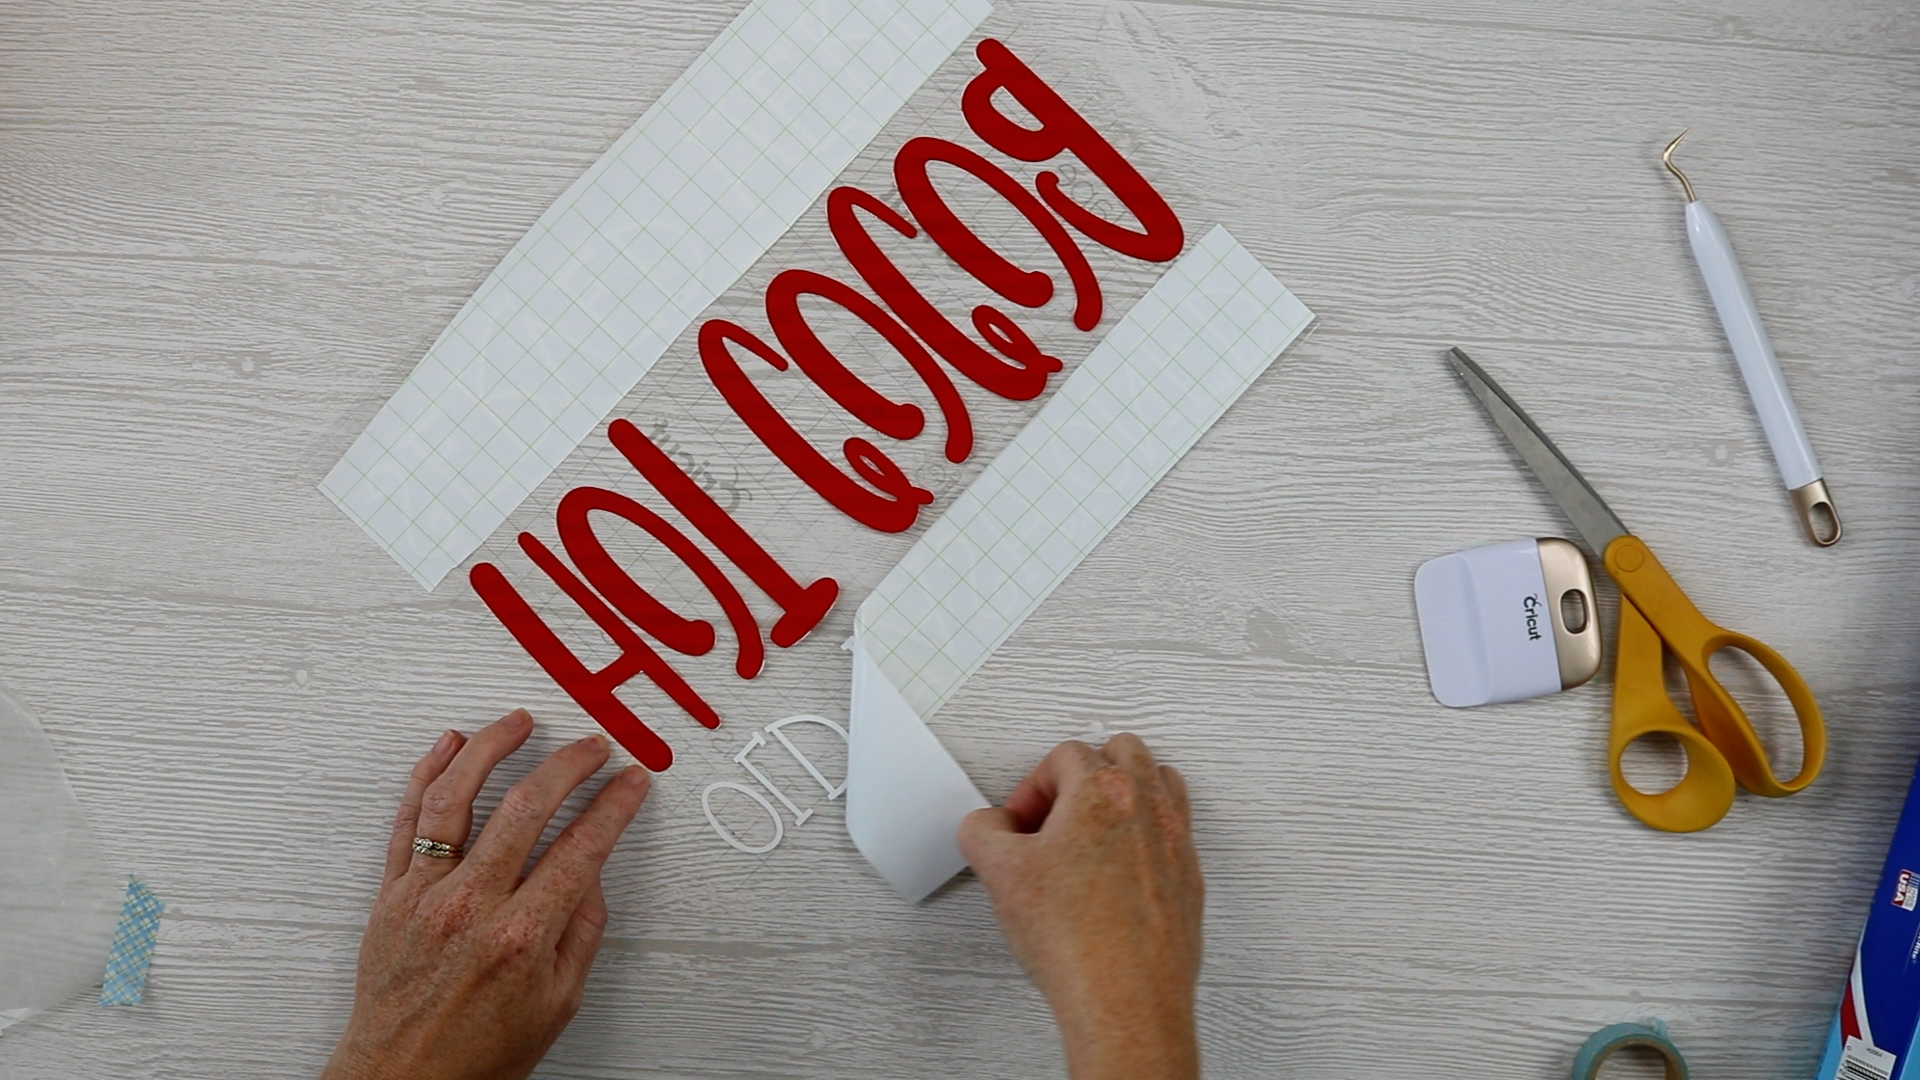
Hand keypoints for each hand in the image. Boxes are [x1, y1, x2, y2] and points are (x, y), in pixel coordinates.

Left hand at [321, 709, 650, 1079]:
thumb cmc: (476, 1055)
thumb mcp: (558, 1002)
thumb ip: (581, 930)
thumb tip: (591, 872)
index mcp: (522, 936)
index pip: (581, 846)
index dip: (613, 804)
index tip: (630, 782)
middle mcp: (471, 906)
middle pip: (526, 806)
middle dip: (569, 764)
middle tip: (591, 747)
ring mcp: (426, 895)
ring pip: (457, 797)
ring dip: (492, 748)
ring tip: (519, 722)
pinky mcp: (391, 895)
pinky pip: (407, 820)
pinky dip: (427, 775)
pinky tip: (448, 747)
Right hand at [957, 734, 1203, 1079]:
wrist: (1124, 1000)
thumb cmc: (1078, 941)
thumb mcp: (1000, 874)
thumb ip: (983, 831)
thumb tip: (988, 826)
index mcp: (1104, 790)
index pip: (1064, 754)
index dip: (1031, 785)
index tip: (1020, 821)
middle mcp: (1150, 808)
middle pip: (1120, 753)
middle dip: (1081, 777)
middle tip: (1054, 817)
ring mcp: (1176, 843)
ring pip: (1158, 785)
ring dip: (1122, 797)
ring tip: (1089, 834)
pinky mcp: (1189, 881)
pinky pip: (1172, 835)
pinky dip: (1144, 839)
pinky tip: (1114, 873)